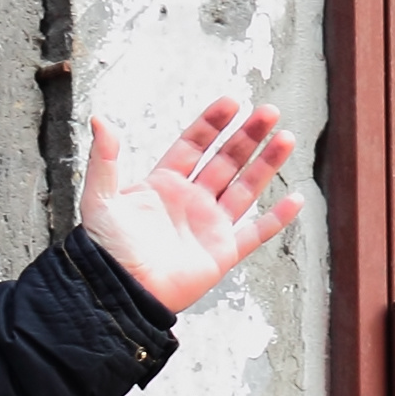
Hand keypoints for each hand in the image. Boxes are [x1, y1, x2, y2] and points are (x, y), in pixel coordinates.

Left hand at [79, 97, 301, 314]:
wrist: (119, 293)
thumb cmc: (105, 250)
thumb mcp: (100, 199)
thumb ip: (103, 160)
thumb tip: (99, 120)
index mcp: (163, 186)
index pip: (194, 145)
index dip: (212, 123)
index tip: (232, 102)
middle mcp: (190, 202)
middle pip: (226, 160)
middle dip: (248, 135)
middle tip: (268, 111)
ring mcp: (208, 227)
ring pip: (246, 188)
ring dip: (267, 163)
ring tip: (285, 137)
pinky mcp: (222, 254)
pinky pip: (256, 234)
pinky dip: (276, 219)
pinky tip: (295, 198)